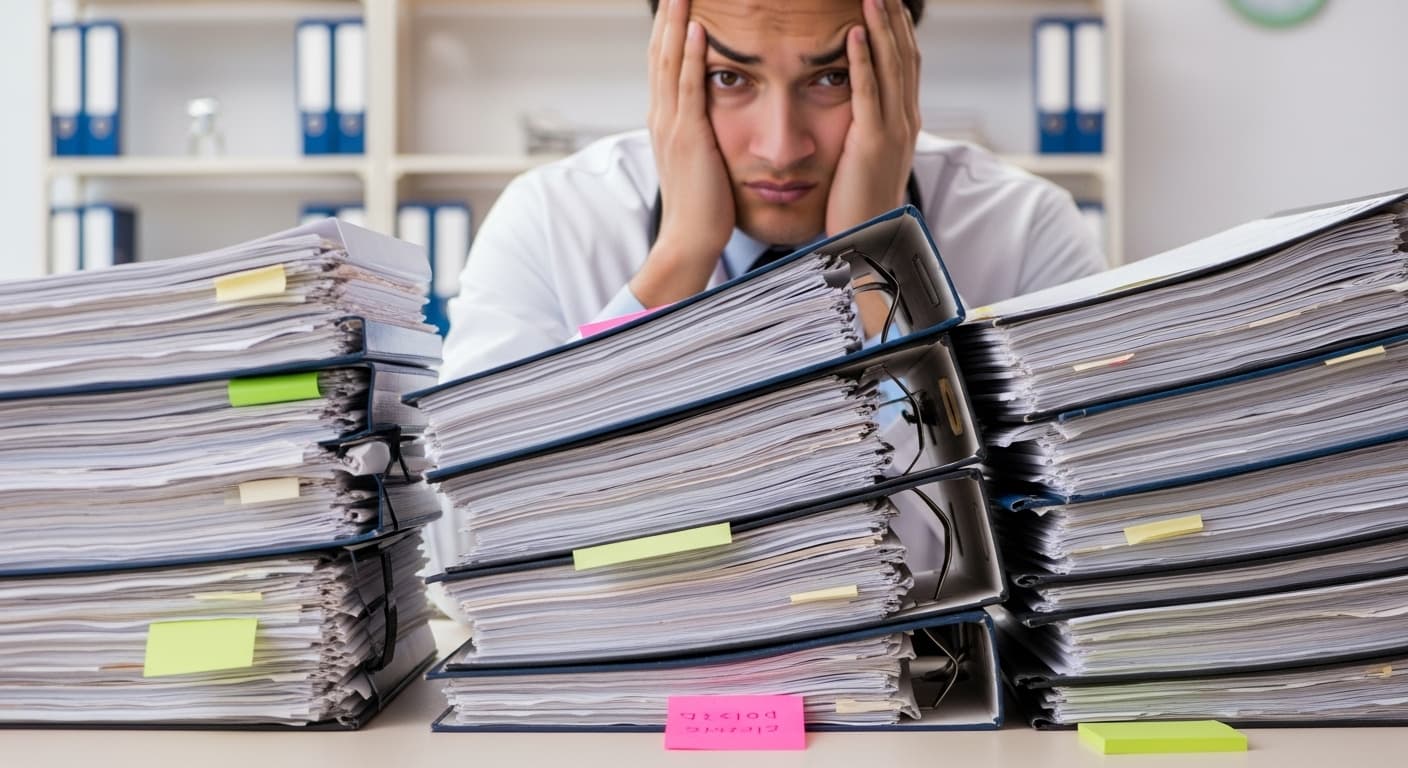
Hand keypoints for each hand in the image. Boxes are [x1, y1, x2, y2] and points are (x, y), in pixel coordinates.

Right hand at [631, 0, 735, 307]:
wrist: (690, 241)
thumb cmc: (703, 207)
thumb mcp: (699, 160)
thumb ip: (701, 133)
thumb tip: (713, 116)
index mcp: (665, 121)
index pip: (663, 61)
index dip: (669, 27)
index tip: (678, 0)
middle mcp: (662, 116)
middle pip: (660, 50)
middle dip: (668, 13)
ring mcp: (672, 125)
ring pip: (669, 59)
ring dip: (677, 20)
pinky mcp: (689, 137)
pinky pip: (688, 86)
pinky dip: (690, 54)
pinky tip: (698, 27)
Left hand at [825, 0, 920, 236]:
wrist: (869, 240)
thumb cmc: (859, 202)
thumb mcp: (867, 156)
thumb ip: (866, 128)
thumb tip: (855, 106)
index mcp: (905, 121)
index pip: (906, 63)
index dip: (899, 29)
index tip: (889, 1)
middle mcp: (906, 120)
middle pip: (905, 55)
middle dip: (896, 17)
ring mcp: (893, 131)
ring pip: (892, 66)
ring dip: (882, 26)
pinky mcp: (872, 144)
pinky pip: (868, 93)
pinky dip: (863, 60)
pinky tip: (855, 33)